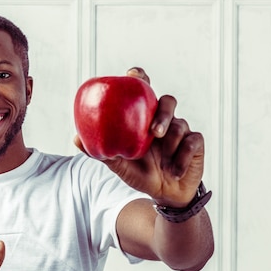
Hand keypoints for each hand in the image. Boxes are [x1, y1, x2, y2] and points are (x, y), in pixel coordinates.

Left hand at [75, 67, 204, 207]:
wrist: (164, 195)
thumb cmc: (140, 174)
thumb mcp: (118, 165)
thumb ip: (100, 152)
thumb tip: (76, 138)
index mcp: (144, 120)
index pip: (144, 91)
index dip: (140, 78)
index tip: (134, 75)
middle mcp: (163, 120)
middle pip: (167, 101)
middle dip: (162, 113)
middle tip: (155, 132)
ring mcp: (181, 130)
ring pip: (180, 125)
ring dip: (171, 144)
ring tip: (164, 161)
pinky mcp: (194, 144)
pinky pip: (191, 143)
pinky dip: (181, 158)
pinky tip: (174, 170)